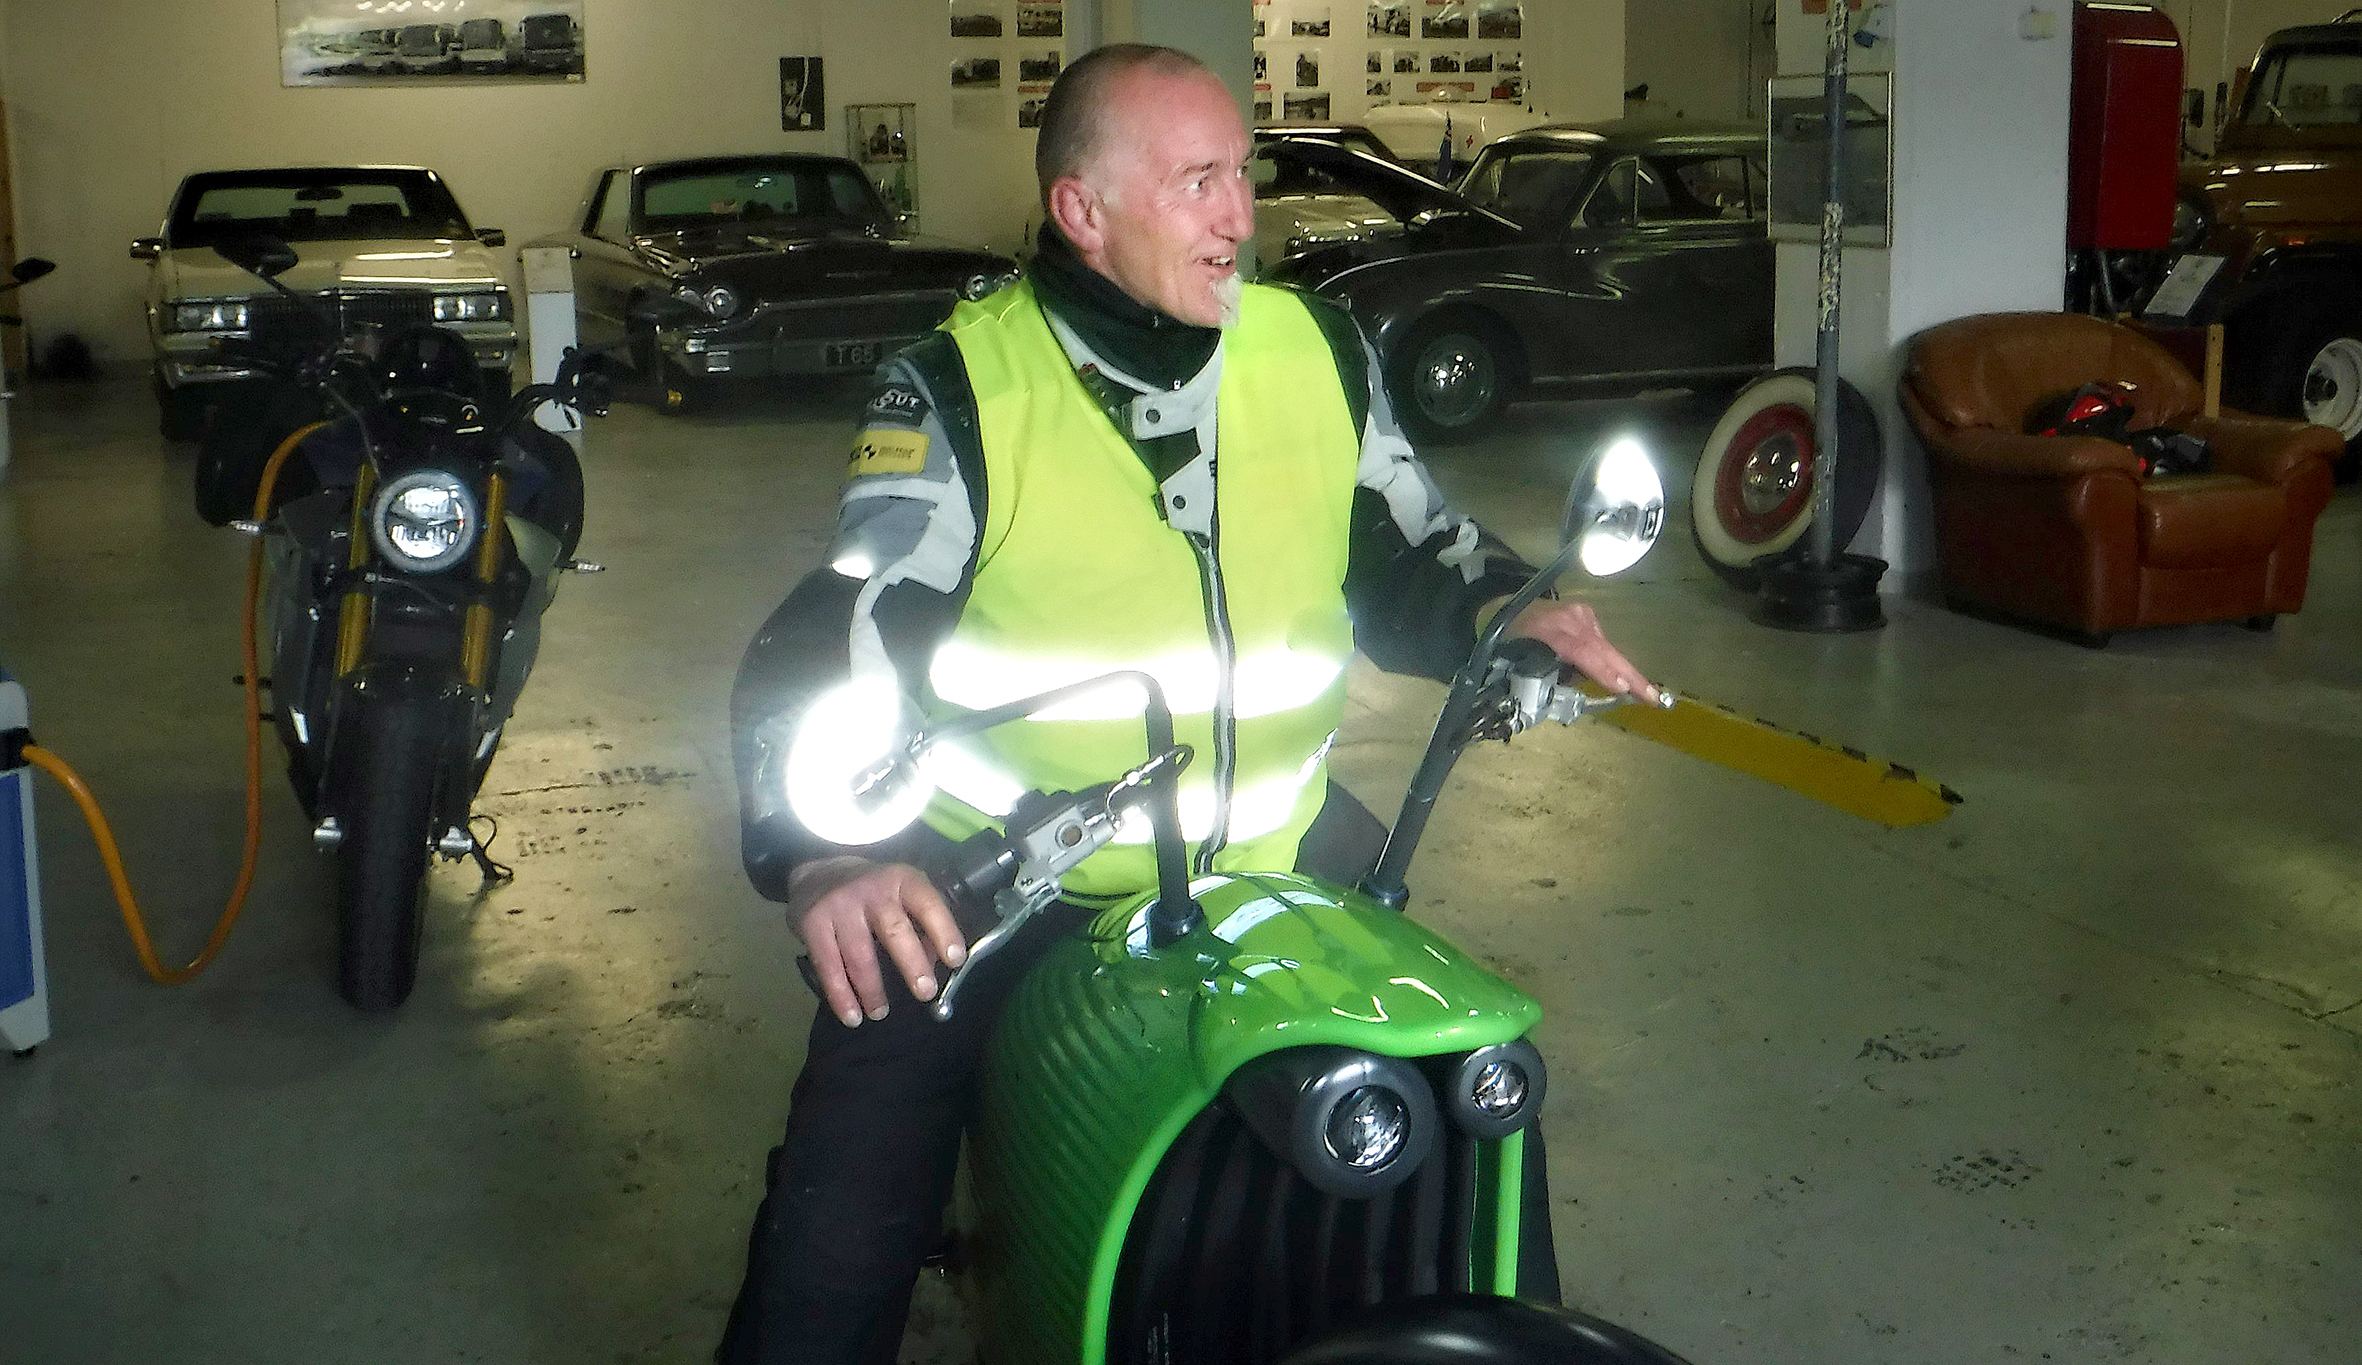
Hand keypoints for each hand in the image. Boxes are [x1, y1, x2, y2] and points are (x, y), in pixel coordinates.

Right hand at [786, 855, 968, 1027]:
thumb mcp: (901, 893)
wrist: (818, 871)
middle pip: (894, 931)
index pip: (927, 904)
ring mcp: (840, 907)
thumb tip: (935, 963)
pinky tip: (852, 1015)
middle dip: (912, 964)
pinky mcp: (813, 924)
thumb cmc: (873, 891)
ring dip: (872, 990)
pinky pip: (829, 966)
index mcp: (902, 881)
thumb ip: (920, 924)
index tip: (955, 960)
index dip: (943, 931)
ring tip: (881, 1013)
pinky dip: (841, 996)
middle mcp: (872, 890)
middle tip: (925, 992)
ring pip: (859, 955)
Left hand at [1503, 599, 1660, 705]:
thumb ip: (1543, 676)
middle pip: (1601, 649)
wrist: (1505, 607)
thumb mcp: (1516, 662)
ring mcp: (1578, 613)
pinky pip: (1599, 641)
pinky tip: (1610, 673)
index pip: (1579, 651)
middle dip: (1629, 675)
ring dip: (1620, 671)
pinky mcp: (1584, 613)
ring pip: (1604, 647)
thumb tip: (1573, 690)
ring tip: (1642, 692)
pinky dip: (1605, 659)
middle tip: (1652, 696)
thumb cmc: (1510, 642)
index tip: (1621, 687)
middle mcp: (1567, 618)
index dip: (1601, 670)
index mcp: (1546, 630)